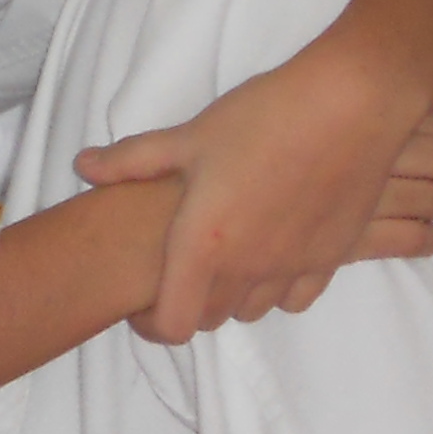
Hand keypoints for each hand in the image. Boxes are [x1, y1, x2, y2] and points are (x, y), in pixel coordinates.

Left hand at [69, 59, 432, 343]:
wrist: (349, 107)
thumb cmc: (262, 117)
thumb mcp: (189, 137)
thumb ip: (133, 160)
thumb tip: (83, 166)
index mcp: (204, 246)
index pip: (172, 326)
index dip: (150, 325)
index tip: (142, 305)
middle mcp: (247, 270)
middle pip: (209, 319)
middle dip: (188, 302)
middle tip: (181, 270)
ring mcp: (291, 269)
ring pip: (251, 311)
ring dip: (232, 295)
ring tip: (226, 256)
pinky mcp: (331, 260)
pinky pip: (294, 299)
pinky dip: (276, 287)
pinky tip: (272, 252)